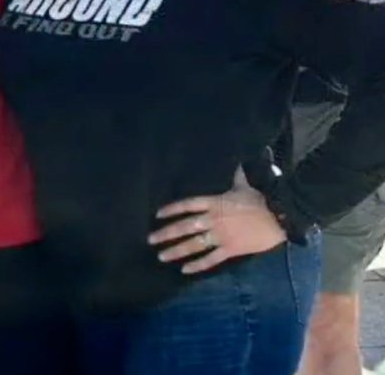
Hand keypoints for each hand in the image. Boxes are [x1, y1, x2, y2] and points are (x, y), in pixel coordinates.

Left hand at [148, 168, 285, 274]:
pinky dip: (198, 265)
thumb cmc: (262, 199)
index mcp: (214, 202)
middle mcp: (213, 219)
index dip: (172, 210)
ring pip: (194, 244)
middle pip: (185, 226)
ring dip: (177, 250)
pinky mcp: (231, 249)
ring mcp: (221, 235)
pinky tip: (184, 269)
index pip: (187, 205)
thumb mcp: (244, 184)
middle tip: (151, 240)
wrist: (281, 217)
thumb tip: (234, 162)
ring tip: (162, 256)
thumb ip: (235, 175)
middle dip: (166, 233)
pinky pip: (211, 259)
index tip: (158, 215)